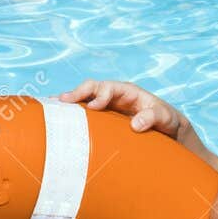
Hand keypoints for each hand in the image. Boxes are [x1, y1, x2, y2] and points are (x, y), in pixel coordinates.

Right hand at [57, 79, 188, 137]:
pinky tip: (57, 120)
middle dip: (77, 93)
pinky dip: (71, 114)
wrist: (167, 131)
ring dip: (69, 102)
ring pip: (84, 100)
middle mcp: (114, 96)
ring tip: (50, 107)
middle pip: (91, 88)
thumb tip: (135, 125)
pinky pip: (84, 114)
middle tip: (62, 102)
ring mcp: (107, 107)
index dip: (100, 95)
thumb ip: (153, 117)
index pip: (109, 87)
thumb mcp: (166, 118)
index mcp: (128, 92)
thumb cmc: (167, 121)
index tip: (94, 107)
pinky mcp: (102, 120)